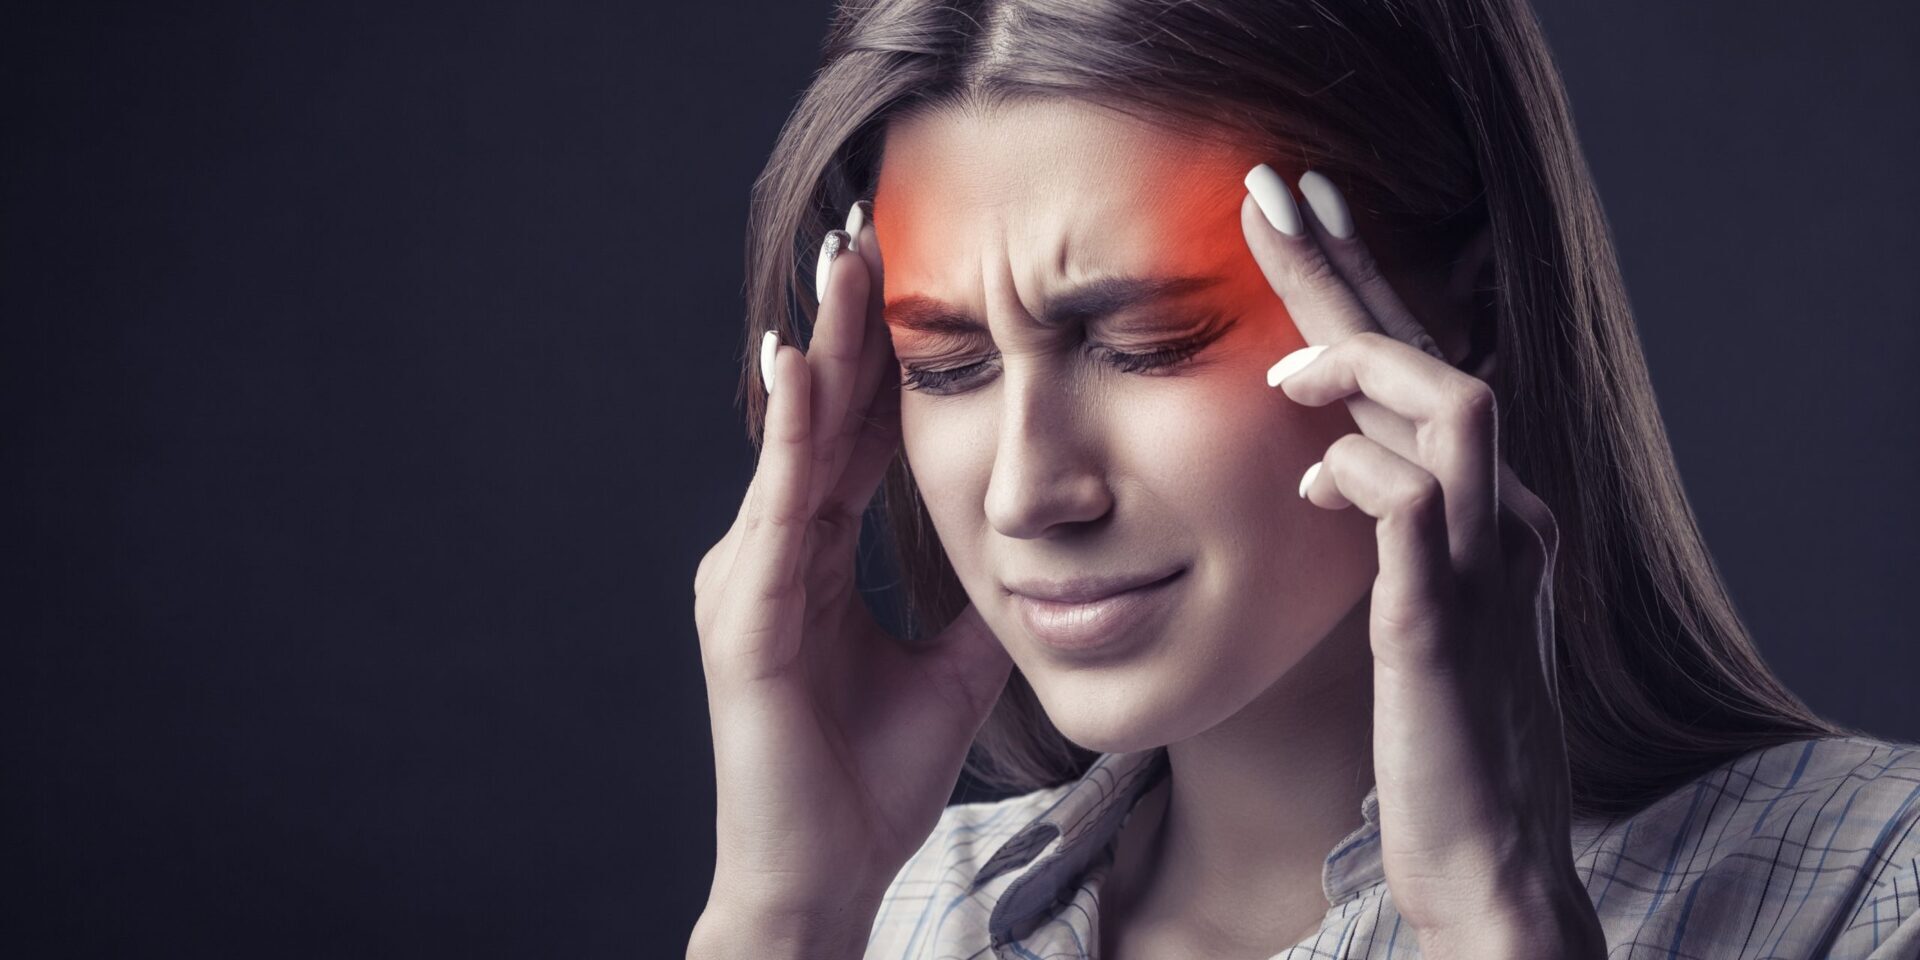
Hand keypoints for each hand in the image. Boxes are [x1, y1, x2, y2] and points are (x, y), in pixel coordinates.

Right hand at [691, 205, 1012, 924]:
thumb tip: (1029, 551)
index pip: (850, 435)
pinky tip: (808, 369)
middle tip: (867, 232)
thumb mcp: (950, 669)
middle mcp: (774, 552)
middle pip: (819, 418)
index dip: (878, 360)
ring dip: (822, 351)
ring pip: (794, 443)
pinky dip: (792, 435)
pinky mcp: (745, 617)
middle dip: (847, 326)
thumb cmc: (870, 779)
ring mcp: (750, 579)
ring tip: (843, 267)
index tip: (905, 280)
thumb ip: (973, 602)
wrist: (822, 872)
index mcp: (817, 558)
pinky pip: (777, 508)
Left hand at [1239, 165, 1603, 957]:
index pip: (1426, 370)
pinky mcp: (1444, 627)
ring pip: (1457, 407)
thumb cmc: (1435, 735)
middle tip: (1273, 193)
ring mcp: (1484, 568)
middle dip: (1350, 271)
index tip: (1300, 212)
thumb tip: (1327, 456)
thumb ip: (1383, 524)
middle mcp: (1503, 519)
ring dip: (1363, 365)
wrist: (1486, 854)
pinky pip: (1413, 510)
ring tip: (1285, 367)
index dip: (1365, 286)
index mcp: (1485, 512)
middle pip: (1437, 356)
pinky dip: (1357, 474)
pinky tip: (1311, 480)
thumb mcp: (1408, 604)